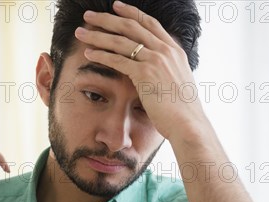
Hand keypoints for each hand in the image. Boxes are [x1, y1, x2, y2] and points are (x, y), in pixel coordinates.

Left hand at [74, 1, 209, 142]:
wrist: (188, 123)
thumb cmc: (182, 109)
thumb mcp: (177, 82)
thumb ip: (166, 70)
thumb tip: (157, 72)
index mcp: (174, 50)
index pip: (150, 23)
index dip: (131, 13)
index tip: (115, 6)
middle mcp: (165, 50)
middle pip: (131, 26)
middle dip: (107, 19)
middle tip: (88, 16)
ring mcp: (155, 60)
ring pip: (120, 41)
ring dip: (97, 35)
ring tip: (80, 33)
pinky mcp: (145, 74)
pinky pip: (118, 60)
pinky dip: (101, 55)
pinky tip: (88, 53)